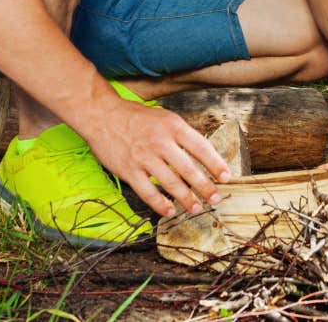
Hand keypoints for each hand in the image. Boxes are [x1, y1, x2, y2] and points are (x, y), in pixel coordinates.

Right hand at [86, 98, 229, 218]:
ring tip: (196, 208)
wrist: (102, 115)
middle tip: (215, 198)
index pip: (201, 147)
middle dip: (205, 187)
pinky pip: (148, 192)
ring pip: (171, 184)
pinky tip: (169, 211)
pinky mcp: (129, 170)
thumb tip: (202, 155)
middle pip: (189, 169)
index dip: (216, 164)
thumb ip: (182, 135)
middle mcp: (161, 141)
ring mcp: (144, 157)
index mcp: (173, 126)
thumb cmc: (135, 117)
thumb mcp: (164, 117)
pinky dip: (160, 205)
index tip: (226, 177)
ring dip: (186, 199)